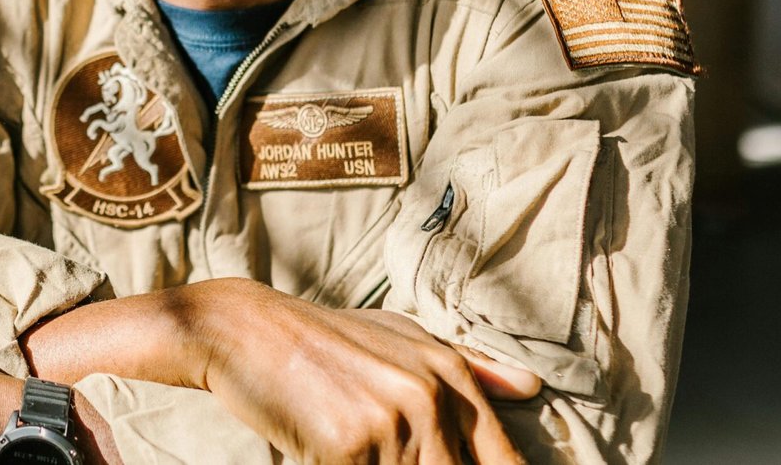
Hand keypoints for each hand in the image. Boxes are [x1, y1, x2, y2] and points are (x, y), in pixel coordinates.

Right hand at [193, 280, 529, 464]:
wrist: (250, 330)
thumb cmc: (329, 338)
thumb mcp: (404, 338)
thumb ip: (470, 365)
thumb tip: (531, 387)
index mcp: (450, 375)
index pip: (504, 459)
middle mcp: (430, 397)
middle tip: (393, 456)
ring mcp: (392, 422)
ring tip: (359, 446)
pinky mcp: (350, 447)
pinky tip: (331, 452)